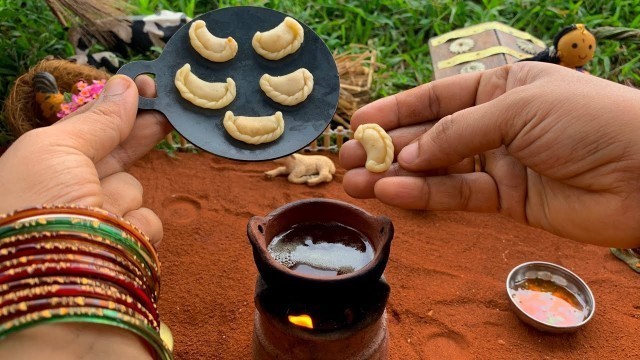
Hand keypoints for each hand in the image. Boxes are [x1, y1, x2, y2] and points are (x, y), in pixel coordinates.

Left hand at [0, 75, 169, 243]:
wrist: (49, 286)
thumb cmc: (35, 207)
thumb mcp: (57, 149)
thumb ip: (97, 119)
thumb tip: (126, 84)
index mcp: (46, 165)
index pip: (88, 128)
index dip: (117, 107)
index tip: (148, 85)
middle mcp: (72, 192)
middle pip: (116, 154)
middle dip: (139, 133)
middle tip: (170, 109)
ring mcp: (101, 221)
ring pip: (134, 189)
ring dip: (124, 196)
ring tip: (101, 213)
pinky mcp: (126, 249)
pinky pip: (147, 223)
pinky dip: (137, 227)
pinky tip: (121, 237)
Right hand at [340, 62, 639, 247]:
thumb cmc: (590, 120)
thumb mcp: (517, 108)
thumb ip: (458, 132)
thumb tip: (407, 153)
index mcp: (499, 87)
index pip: (435, 98)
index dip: (395, 109)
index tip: (359, 121)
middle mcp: (494, 124)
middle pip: (429, 136)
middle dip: (386, 147)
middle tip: (346, 160)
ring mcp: (499, 162)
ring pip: (436, 170)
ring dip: (397, 176)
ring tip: (357, 182)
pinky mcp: (506, 199)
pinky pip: (458, 195)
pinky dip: (426, 195)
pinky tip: (395, 192)